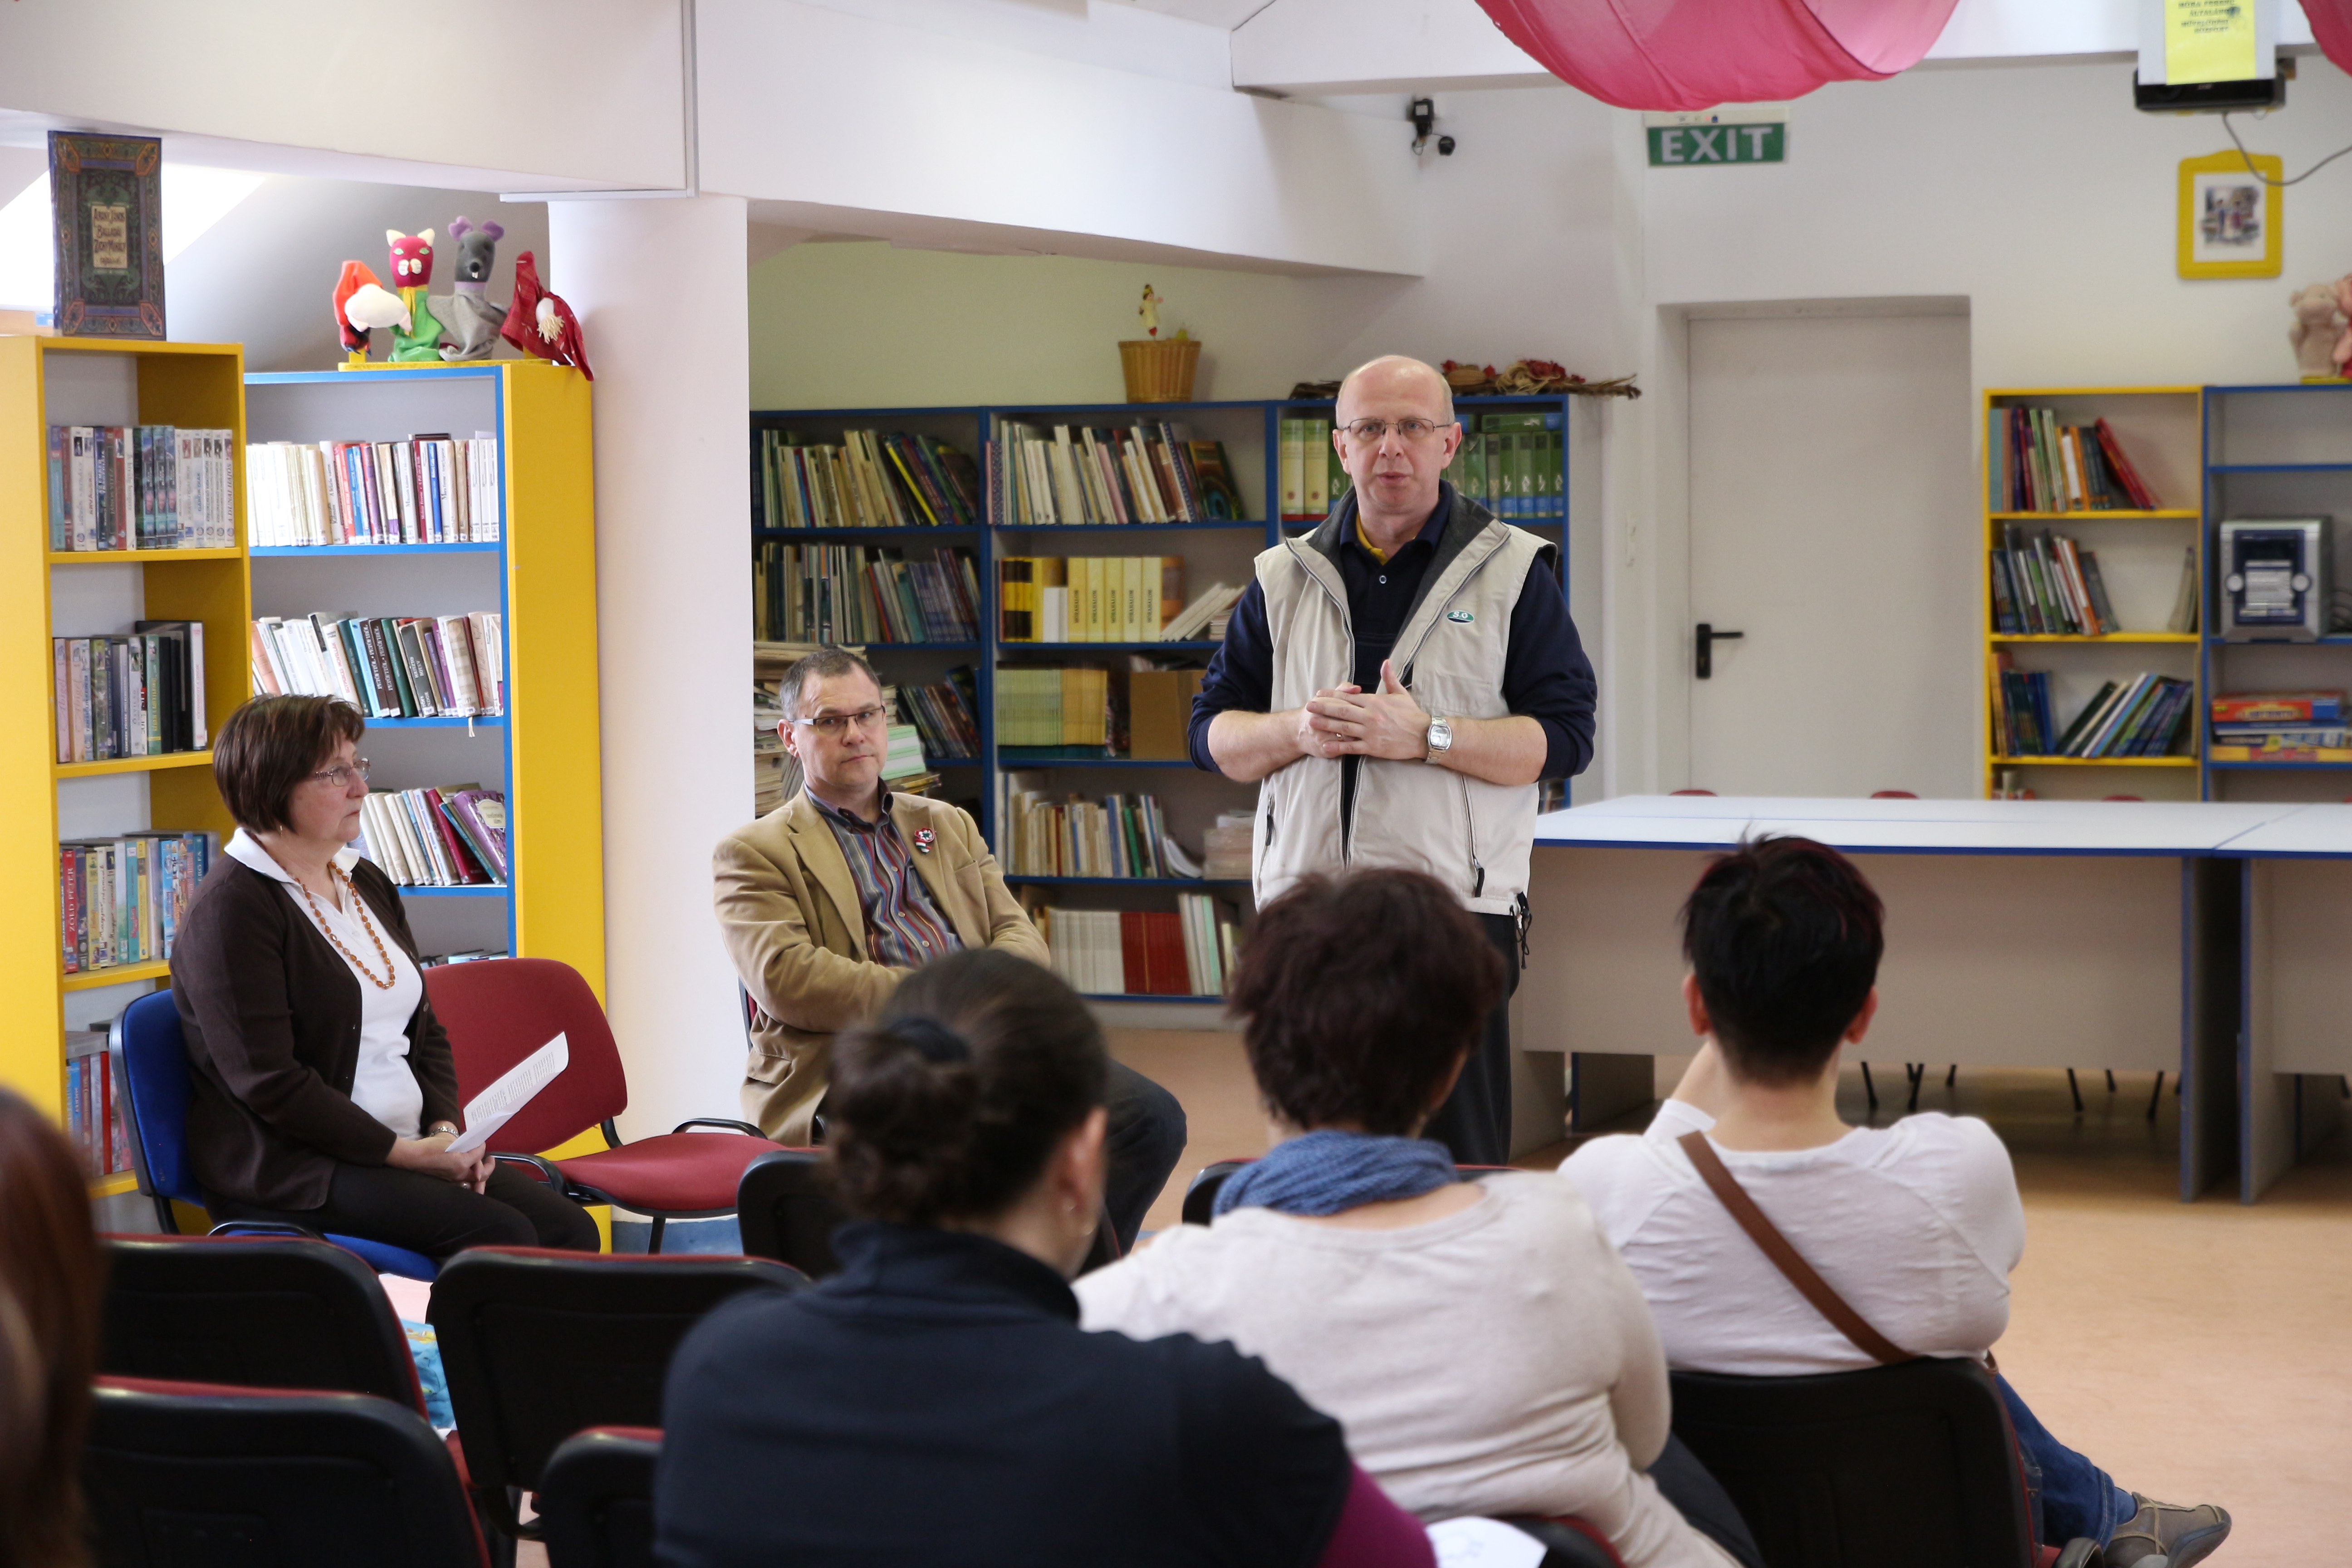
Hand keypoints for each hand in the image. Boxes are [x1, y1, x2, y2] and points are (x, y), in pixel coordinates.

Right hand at [388, 1131, 483, 1184]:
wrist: (412, 1157)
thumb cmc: (429, 1147)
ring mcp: (454, 1180)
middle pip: (481, 1175)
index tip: (481, 1142)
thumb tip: (475, 1147)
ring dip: (481, 1176)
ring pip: (473, 1181)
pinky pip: (464, 1183)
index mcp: (461, 1163)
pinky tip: (471, 1174)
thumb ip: (465, 1146)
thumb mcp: (450, 1142)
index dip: (482, 1147)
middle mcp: (459, 1174)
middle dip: (488, 1167)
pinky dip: (471, 1180)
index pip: (479, 1155)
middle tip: (490, 1159)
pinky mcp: (448, 1182)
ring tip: (483, 1168)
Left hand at [1303, 660, 1427, 761]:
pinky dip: (1338, 746)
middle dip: (1323, 708)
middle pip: (1341, 710)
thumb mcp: (1400, 694)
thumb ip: (1390, 678)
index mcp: (1374, 702)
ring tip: (1312, 722)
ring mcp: (1370, 732)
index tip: (1319, 694)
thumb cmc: (1411, 714)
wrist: (1423, 735)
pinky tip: (1326, 745)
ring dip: (1326, 724)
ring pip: (1343, 727)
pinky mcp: (1372, 747)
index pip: (1348, 697)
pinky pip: (1351, 747)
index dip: (1332, 695)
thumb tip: (1386, 662)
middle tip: (1308, 706)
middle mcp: (1369, 716)